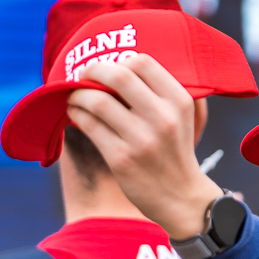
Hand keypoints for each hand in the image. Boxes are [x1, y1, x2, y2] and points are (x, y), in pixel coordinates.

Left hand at [66, 54, 222, 239]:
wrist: (181, 198)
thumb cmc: (175, 152)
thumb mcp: (184, 117)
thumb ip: (162, 91)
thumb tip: (124, 64)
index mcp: (179, 101)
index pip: (143, 62)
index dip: (120, 60)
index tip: (109, 69)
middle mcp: (162, 117)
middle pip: (118, 76)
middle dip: (93, 70)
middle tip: (83, 75)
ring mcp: (141, 139)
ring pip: (98, 101)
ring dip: (78, 94)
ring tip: (74, 96)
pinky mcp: (121, 159)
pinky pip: (90, 125)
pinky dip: (76, 114)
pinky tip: (74, 112)